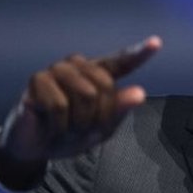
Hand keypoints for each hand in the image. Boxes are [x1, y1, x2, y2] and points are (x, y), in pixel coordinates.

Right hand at [0, 36, 161, 189]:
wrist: (36, 149)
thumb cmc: (70, 134)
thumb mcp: (101, 127)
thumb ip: (118, 109)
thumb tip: (139, 93)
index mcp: (99, 74)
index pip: (122, 62)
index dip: (140, 53)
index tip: (156, 43)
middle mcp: (80, 66)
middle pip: (104, 88)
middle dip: (96, 118)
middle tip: (80, 130)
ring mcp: (58, 70)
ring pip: (85, 95)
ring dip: (77, 124)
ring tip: (65, 129)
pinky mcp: (38, 79)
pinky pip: (59, 106)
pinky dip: (58, 126)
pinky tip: (49, 127)